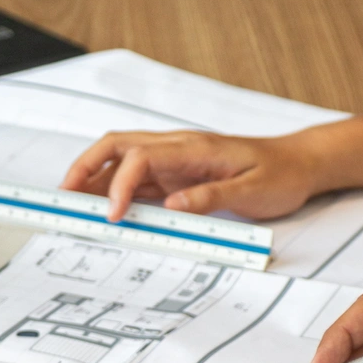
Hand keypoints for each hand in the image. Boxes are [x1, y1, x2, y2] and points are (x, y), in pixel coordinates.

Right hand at [62, 128, 322, 221]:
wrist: (299, 164)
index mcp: (192, 148)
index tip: (114, 216)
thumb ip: (212, 198)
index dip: (119, 185)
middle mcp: (176, 149)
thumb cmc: (279, 175)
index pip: (139, 158)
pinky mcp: (176, 176)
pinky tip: (106, 212)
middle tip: (63, 197)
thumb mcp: (252, 192)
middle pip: (116, 146)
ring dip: (94, 181)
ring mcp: (174, 161)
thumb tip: (173, 207)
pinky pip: (137, 181)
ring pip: (121, 163)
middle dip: (84, 168)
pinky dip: (116, 194)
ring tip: (72, 206)